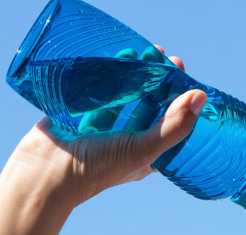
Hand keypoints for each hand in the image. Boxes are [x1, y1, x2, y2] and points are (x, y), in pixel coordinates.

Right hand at [4, 49, 206, 206]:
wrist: (45, 171)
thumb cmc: (98, 167)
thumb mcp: (143, 149)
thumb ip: (173, 125)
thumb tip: (200, 97)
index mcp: (147, 154)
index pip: (172, 125)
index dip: (181, 103)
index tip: (187, 80)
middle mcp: (128, 140)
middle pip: (151, 106)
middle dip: (161, 83)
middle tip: (168, 59)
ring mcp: (104, 126)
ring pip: (126, 96)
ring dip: (137, 74)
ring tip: (146, 52)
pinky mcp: (82, 113)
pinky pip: (101, 90)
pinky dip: (111, 74)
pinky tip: (120, 57)